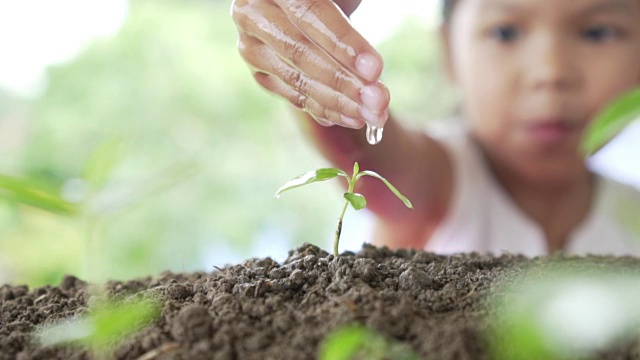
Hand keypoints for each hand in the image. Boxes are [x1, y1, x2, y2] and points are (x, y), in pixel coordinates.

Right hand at [231, 0, 389, 128]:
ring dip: (338, 101)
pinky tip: (352, 117)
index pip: (310, 15)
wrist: (304, 2)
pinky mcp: (259, 72)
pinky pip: (293, 95)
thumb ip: (344, 10)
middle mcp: (252, 13)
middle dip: (343, 80)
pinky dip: (325, 108)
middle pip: (300, 52)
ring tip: (371, 114)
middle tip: (377, 100)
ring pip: (296, 78)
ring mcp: (252, 45)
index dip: (343, 43)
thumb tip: (370, 58)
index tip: (375, 69)